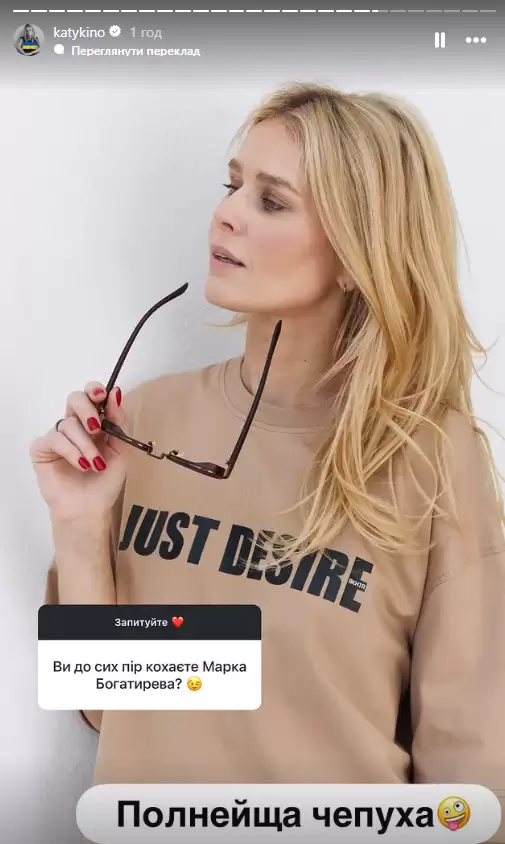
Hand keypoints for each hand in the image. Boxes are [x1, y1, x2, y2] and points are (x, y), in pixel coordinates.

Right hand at [30, 383, 129, 525]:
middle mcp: (74, 426)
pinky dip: (71, 451)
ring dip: (86, 445)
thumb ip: (119, 422)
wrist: (90, 508)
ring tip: (95, 465)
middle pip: (74, 399)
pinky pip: (55, 439)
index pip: (91, 396)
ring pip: (68, 424)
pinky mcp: (42, 449)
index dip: (95, 390)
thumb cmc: (106, 481)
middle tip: (97, 427)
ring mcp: (57, 436)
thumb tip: (115, 393)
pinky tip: (81, 465)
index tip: (103, 394)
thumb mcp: (122, 450)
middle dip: (87, 409)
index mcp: (94, 423)